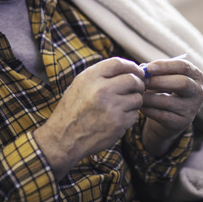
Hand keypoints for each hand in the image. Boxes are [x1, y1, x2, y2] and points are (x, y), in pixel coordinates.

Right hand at [34, 57, 144, 178]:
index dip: (131, 66)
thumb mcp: (80, 86)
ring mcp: (111, 106)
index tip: (137, 71)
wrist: (64, 138)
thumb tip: (129, 70)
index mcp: (90, 78)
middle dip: (138, 83)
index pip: (118, 63)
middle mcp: (101, 89)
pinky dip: (130, 116)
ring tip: (123, 106)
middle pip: (132, 79)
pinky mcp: (118, 122)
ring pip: (137, 98)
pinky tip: (118, 119)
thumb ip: (101, 75)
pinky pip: (134, 114)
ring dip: (134, 101)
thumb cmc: (73, 110)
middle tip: (137, 88)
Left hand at [140, 58, 202, 155]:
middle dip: (159, 81)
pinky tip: (140, 106)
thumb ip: (156, 72)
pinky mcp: (181, 123)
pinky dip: (148, 109)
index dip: (166, 66)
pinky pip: (161, 115)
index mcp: (196, 76)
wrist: (170, 116)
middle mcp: (198, 92)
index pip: (184, 67)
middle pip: (182, 83)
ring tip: (138, 93)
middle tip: (143, 81)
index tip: (149, 68)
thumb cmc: (166, 89)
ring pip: (168, 101)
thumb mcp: (165, 78)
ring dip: (149, 96)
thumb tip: (142, 70)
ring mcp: (191, 109)